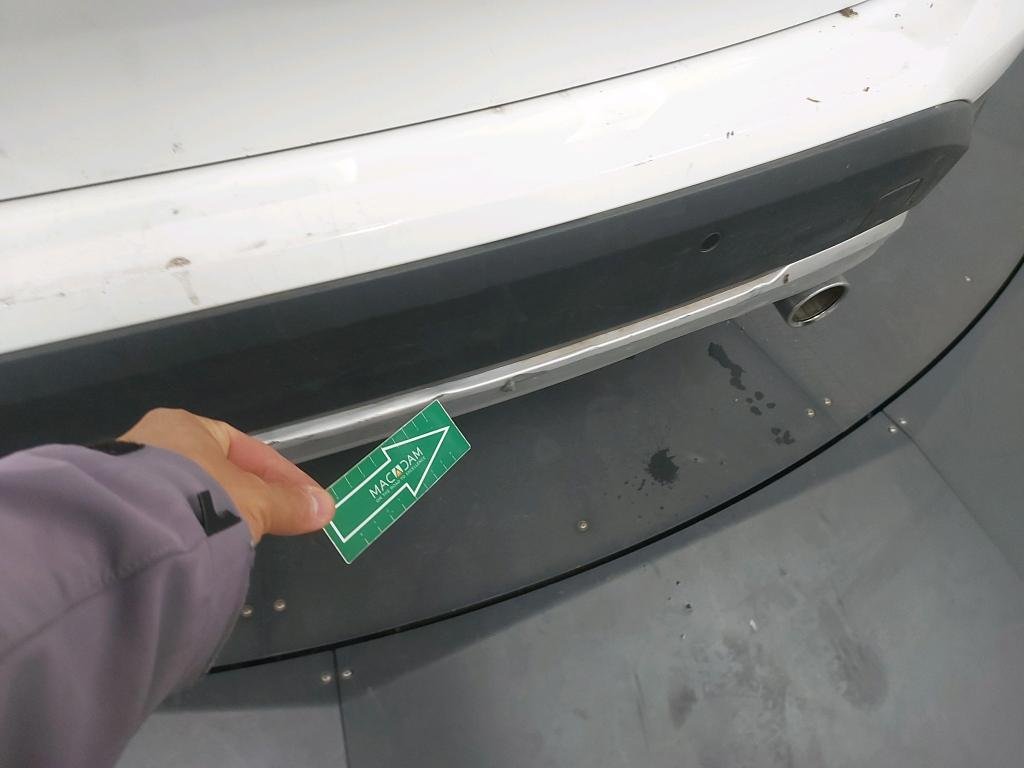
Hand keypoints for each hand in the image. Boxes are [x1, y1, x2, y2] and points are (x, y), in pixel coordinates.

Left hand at [121, 408, 334, 542]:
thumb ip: (288, 504)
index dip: (283, 476)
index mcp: (188, 427)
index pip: (247, 449)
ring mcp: (132, 478)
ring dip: (221, 516)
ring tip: (244, 540)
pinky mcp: (118, 510)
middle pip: (218, 473)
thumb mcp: (253, 501)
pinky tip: (205, 549)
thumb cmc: (196, 496)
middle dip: (251, 498)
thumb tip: (324, 507)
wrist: (127, 530)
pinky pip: (168, 518)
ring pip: (193, 496)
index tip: (307, 501)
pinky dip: (191, 531)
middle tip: (278, 521)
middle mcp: (155, 443)